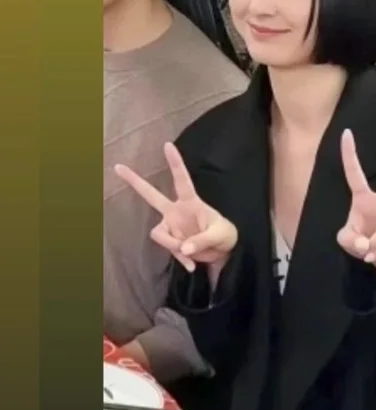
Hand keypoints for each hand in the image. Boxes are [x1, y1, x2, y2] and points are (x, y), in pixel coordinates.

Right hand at [115, 143, 237, 275]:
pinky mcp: (170, 240)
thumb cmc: (224, 235)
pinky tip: (191, 265)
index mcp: (191, 202)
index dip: (175, 163)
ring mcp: (171, 226)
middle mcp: (176, 211)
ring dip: (174, 246)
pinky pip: (167, 249)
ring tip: (194, 252)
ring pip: (159, 234)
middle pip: (151, 195)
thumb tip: (184, 248)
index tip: (167, 145)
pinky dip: (180, 258)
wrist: (222, 253)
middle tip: (117, 167)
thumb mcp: (220, 235)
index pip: (182, 180)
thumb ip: (202, 240)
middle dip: (134, 181)